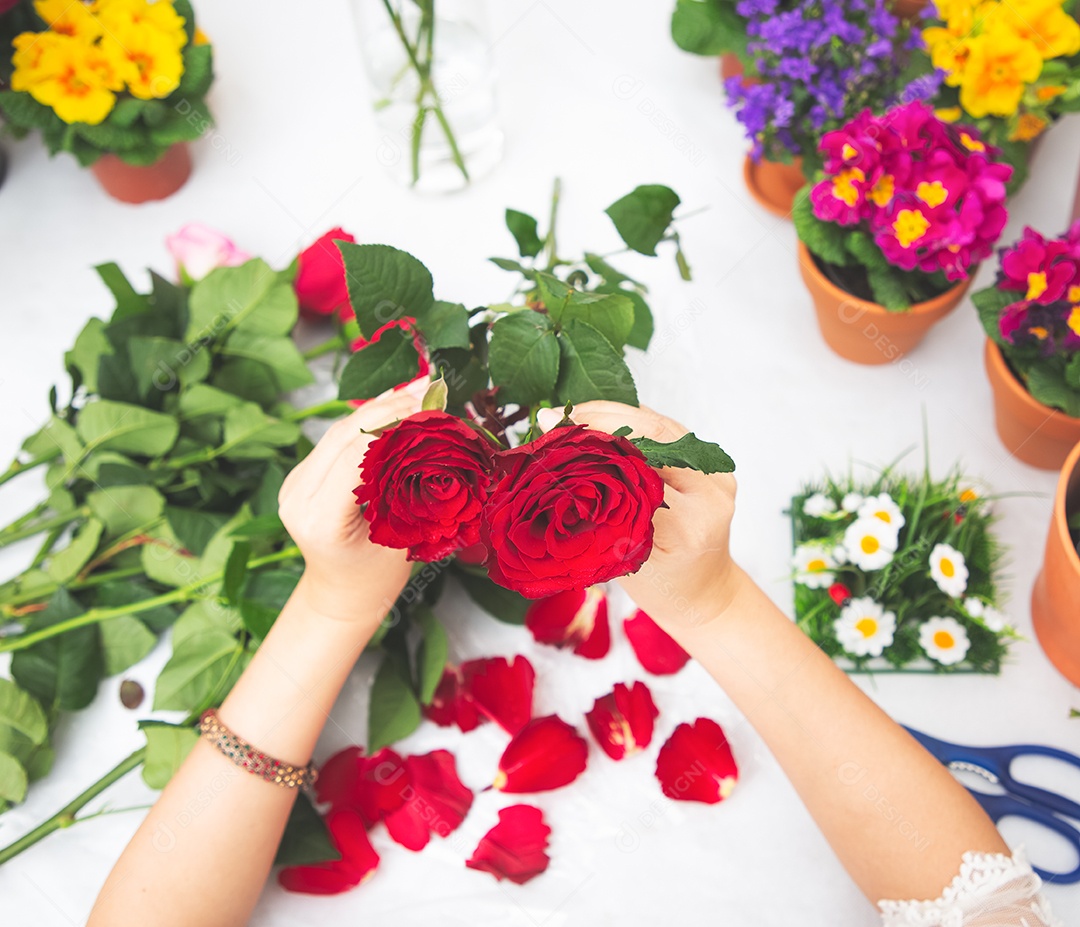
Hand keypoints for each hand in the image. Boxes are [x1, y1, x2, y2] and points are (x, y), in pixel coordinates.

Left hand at [278, 389, 424, 624]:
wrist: (341, 595)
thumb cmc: (376, 578)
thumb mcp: (402, 537)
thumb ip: (411, 491)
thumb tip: (438, 440)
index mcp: (320, 518)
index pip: (357, 454)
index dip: (395, 424)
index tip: (432, 410)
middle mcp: (297, 497)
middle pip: (345, 434)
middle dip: (390, 407)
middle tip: (431, 390)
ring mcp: (294, 484)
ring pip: (339, 430)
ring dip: (379, 406)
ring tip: (419, 390)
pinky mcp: (301, 475)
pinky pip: (335, 439)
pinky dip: (367, 420)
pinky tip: (395, 403)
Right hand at [539, 401, 739, 630]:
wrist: (703, 593)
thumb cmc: (662, 586)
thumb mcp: (621, 562)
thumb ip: (597, 518)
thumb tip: (551, 470)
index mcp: (686, 526)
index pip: (636, 469)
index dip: (594, 445)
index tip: (554, 434)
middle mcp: (708, 496)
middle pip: (654, 436)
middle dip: (603, 419)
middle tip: (560, 417)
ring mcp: (717, 478)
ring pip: (662, 427)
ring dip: (617, 414)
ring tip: (575, 414)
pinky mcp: (715, 467)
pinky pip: (671, 434)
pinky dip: (635, 423)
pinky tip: (603, 420)